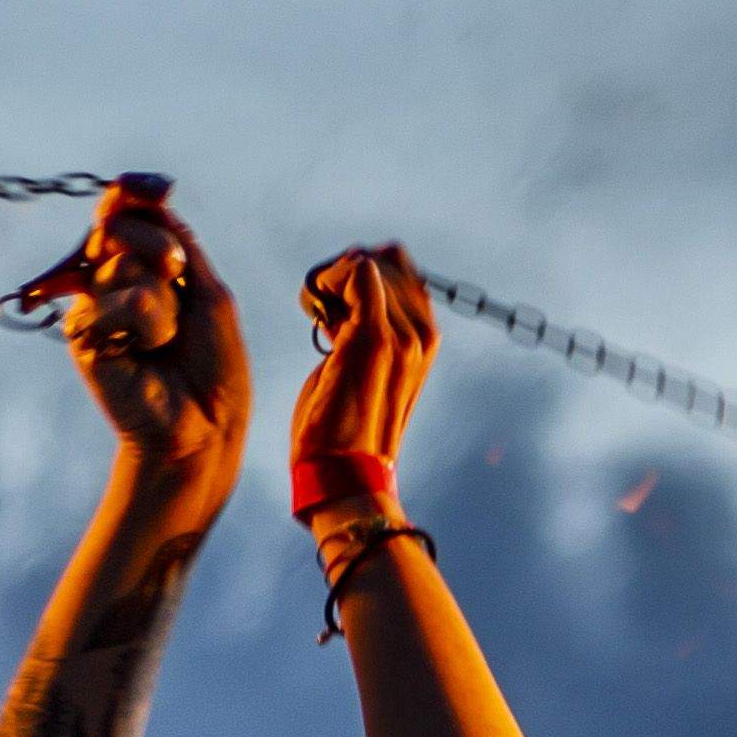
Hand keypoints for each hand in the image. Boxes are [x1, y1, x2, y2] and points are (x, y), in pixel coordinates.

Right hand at [54, 182, 244, 539]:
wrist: (204, 424)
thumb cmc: (213, 365)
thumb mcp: (209, 290)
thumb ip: (179, 241)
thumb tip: (146, 197)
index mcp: (141, 266)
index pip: (127, 212)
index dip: (136, 193)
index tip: (161, 188)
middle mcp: (111, 280)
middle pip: (117, 225)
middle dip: (157, 246)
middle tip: (177, 278)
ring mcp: (93, 304)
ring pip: (121, 261)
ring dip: (162, 297)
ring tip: (167, 338)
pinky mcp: (80, 332)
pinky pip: (118, 299)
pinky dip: (147, 322)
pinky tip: (147, 353)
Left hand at [292, 241, 439, 525]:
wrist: (344, 475)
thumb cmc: (342, 430)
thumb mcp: (360, 370)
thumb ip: (362, 330)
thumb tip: (342, 294)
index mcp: (424, 342)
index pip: (401, 269)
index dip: (360, 275)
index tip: (332, 307)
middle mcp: (422, 336)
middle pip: (385, 260)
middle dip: (342, 274)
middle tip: (319, 310)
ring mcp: (402, 337)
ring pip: (366, 264)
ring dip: (329, 281)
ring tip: (317, 317)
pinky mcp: (374, 338)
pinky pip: (356, 273)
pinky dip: (325, 283)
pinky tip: (312, 313)